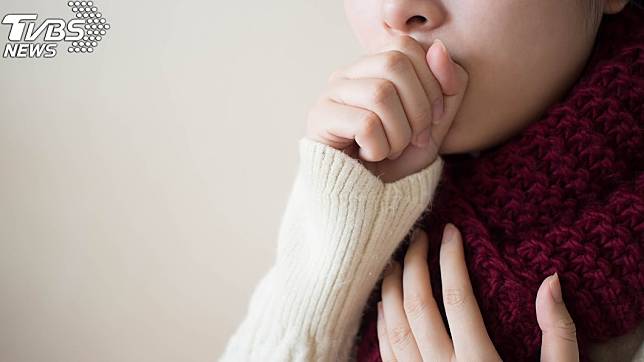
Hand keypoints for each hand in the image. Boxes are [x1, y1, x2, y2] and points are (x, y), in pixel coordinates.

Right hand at [305, 35, 468, 182]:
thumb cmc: (398, 159)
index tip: (434, 119)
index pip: (406, 46)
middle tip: (414, 139)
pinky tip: (369, 156)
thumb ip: (448, 85)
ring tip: (391, 150)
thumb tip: (439, 50)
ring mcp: (330, 94)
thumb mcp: (437, 123)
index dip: (431, 82)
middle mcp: (348, 73)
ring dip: (399, 133)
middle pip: (394, 63)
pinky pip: (365, 124)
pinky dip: (379, 148)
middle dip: (418, 108)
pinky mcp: (319, 119)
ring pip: (380, 93)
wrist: (368, 199)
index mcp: (374, 67)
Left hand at [377, 225, 578, 361]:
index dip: (450, 259)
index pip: (456, 298)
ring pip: (392, 329)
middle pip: (416, 307)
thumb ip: (558, 335)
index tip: (450, 231)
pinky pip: (386, 355)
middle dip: (413, 265)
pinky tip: (384, 305)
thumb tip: (551, 281)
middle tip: (416, 236)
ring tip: (393, 261)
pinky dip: (381, 325)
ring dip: (389, 290)